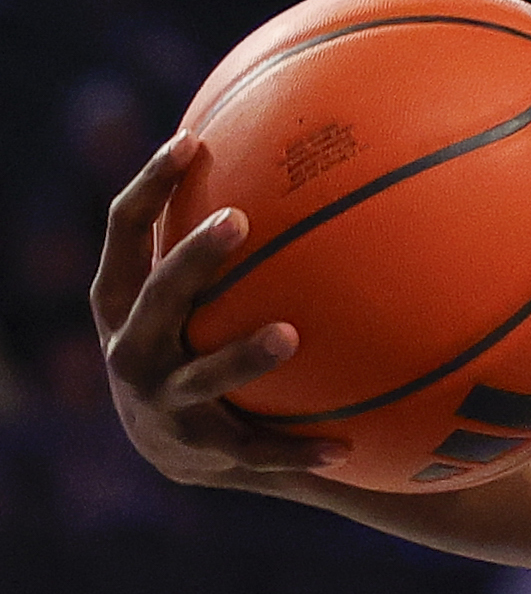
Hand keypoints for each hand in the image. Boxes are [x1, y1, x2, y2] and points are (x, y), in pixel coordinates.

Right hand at [90, 134, 348, 484]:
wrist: (176, 448)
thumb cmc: (192, 338)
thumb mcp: (188, 291)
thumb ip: (219, 235)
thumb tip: (292, 149)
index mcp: (122, 302)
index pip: (123, 232)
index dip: (150, 186)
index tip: (190, 141)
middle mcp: (130, 350)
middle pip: (155, 297)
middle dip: (191, 259)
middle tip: (238, 220)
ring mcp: (160, 404)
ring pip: (199, 378)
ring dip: (241, 357)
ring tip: (289, 333)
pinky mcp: (199, 453)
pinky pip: (255, 450)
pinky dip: (297, 450)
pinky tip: (345, 447)